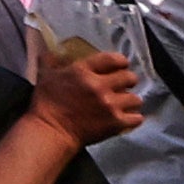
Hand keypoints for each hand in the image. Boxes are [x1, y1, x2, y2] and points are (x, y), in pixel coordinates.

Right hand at [27, 38, 146, 143]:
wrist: (51, 132)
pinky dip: (133, 118)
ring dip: (131, 100)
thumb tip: (52, 51)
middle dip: (129, 80)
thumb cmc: (46, 104)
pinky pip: (137, 118)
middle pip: (129, 78)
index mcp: (84, 71)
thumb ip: (52, 61)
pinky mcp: (115, 123)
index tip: (121, 65)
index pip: (113, 59)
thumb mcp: (45, 76)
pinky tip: (127, 118)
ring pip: (136, 99)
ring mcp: (110, 106)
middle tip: (124, 84)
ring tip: (125, 103)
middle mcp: (100, 86)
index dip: (120, 61)